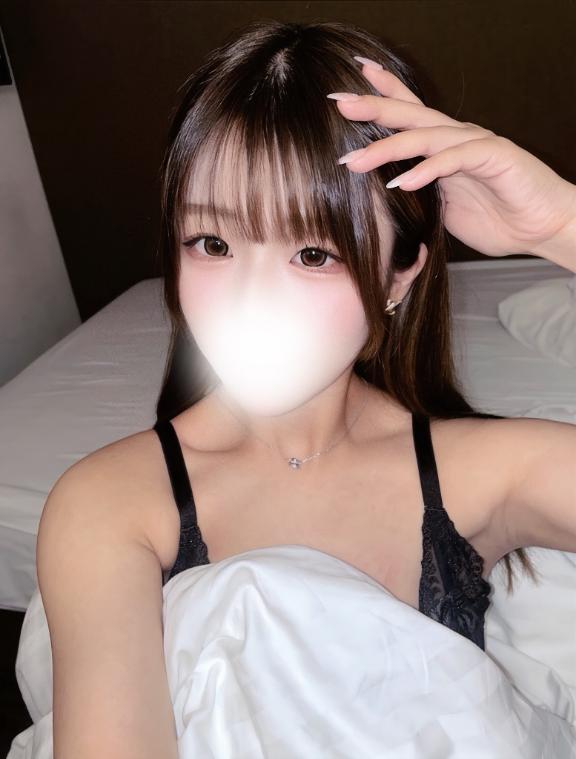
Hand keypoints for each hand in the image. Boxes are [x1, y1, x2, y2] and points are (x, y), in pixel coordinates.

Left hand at [329, 61, 575, 261]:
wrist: (542, 229)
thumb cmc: (497, 219)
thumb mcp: (444, 209)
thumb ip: (419, 196)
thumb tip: (385, 196)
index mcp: (444, 147)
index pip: (408, 116)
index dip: (380, 99)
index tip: (344, 94)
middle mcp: (457, 138)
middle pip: (411, 116)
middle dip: (374, 108)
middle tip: (339, 103)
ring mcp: (476, 144)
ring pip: (426, 136)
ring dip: (389, 148)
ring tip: (356, 160)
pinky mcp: (494, 156)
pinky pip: (455, 159)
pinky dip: (428, 170)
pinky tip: (404, 183)